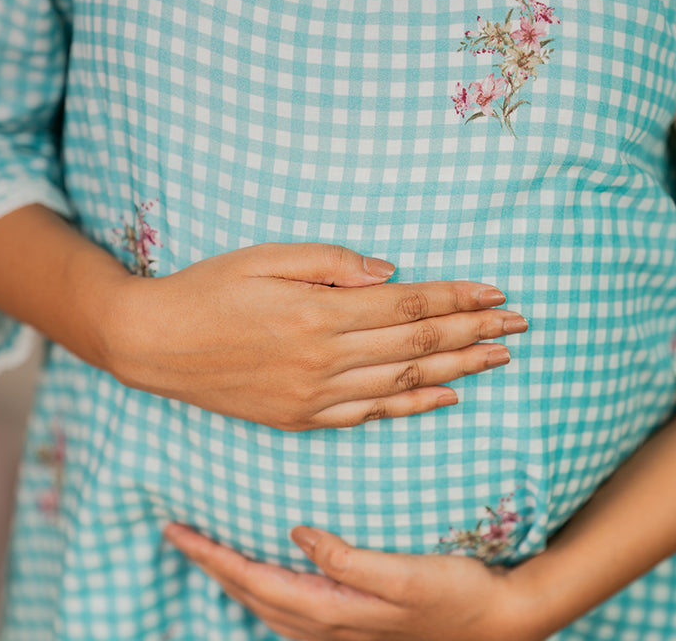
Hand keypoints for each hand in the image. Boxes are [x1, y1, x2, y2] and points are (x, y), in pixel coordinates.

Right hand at [104, 243, 526, 429]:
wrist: (154, 345)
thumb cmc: (208, 289)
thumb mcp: (264, 258)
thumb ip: (331, 263)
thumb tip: (391, 271)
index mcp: (318, 314)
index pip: (408, 304)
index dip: (456, 298)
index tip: (496, 293)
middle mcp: (325, 359)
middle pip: (417, 343)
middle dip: (475, 332)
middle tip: (520, 326)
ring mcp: (315, 395)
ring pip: (404, 381)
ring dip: (458, 368)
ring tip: (500, 360)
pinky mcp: (301, 417)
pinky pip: (371, 415)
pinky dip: (413, 406)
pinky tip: (445, 397)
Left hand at [164, 523, 540, 640]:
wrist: (494, 622)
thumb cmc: (454, 592)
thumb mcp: (406, 575)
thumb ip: (348, 560)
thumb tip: (297, 534)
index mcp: (332, 608)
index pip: (255, 580)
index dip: (213, 556)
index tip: (178, 530)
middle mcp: (326, 624)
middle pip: (250, 594)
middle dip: (209, 564)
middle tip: (177, 533)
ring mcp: (338, 629)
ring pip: (264, 605)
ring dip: (229, 579)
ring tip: (207, 552)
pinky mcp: (352, 624)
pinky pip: (287, 609)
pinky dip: (260, 591)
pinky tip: (262, 579)